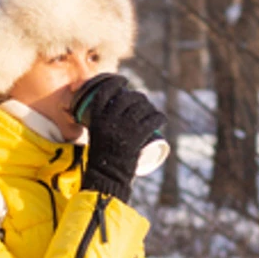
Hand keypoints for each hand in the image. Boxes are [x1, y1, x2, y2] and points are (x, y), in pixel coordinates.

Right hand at [76, 74, 165, 202]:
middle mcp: (110, 119)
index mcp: (97, 118)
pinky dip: (160, 117)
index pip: (105, 91)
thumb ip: (102, 125)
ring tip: (151, 111)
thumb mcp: (96, 136)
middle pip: (127, 97)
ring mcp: (124, 127)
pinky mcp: (138, 136)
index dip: (115, 81)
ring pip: (142, 107)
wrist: (107, 177)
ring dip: (150, 106)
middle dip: (137, 96)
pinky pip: (153, 120)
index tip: (123, 80)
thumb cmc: (101, 160)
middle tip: (142, 102)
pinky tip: (162, 118)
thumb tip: (112, 116)